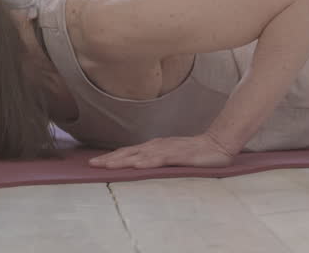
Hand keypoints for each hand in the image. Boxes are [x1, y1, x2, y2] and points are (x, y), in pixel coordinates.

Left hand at [87, 134, 235, 169]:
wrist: (217, 144)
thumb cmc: (193, 152)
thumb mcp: (170, 156)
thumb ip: (155, 159)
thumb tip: (137, 166)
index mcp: (153, 147)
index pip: (127, 153)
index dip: (110, 157)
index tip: (93, 163)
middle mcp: (156, 146)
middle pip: (128, 153)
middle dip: (109, 159)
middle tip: (91, 164)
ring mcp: (166, 150)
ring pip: (140, 156)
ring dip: (122, 161)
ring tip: (106, 166)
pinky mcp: (178, 155)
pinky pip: (160, 159)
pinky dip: (147, 162)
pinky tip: (137, 166)